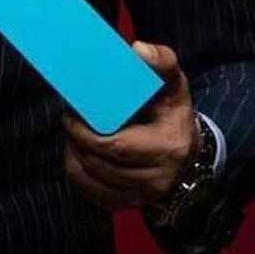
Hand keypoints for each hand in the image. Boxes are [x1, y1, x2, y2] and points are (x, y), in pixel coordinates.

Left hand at [61, 40, 195, 209]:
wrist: (186, 150)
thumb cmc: (172, 111)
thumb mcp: (174, 83)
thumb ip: (162, 61)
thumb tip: (138, 49)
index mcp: (167, 147)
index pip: (117, 146)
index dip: (87, 133)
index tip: (71, 114)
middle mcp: (157, 178)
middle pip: (100, 163)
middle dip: (77, 141)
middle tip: (68, 120)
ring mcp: (142, 196)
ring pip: (92, 179)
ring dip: (74, 155)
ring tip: (72, 134)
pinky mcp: (129, 205)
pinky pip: (92, 194)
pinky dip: (77, 175)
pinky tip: (76, 154)